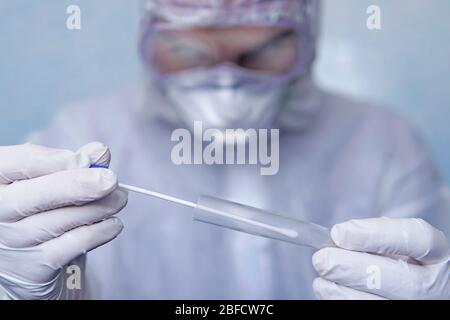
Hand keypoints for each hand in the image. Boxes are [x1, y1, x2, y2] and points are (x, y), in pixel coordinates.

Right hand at [0, 142, 126, 298]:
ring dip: (97, 208)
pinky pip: (70, 246)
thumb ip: (71, 164)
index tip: (84, 158)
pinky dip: (98, 232)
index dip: (48, 160)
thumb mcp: (50, 182)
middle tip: (111, 179)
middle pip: (31, 196)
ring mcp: (10, 244)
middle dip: (76, 185)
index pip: (12, 164)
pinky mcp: (32, 269)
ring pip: (57, 221)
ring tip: (120, 198)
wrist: (29, 263)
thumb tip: (99, 152)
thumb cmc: (39, 211)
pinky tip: (114, 224)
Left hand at [312, 217, 448, 299]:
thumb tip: (338, 237)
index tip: (339, 233)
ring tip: (321, 278)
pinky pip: (365, 314)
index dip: (376, 234)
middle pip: (400, 277)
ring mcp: (420, 307)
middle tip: (322, 259)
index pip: (417, 239)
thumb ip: (372, 237)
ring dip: (342, 290)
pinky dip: (341, 301)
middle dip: (352, 267)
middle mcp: (435, 284)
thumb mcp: (394, 244)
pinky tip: (327, 290)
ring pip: (381, 303)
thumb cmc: (397, 261)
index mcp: (437, 254)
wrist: (409, 290)